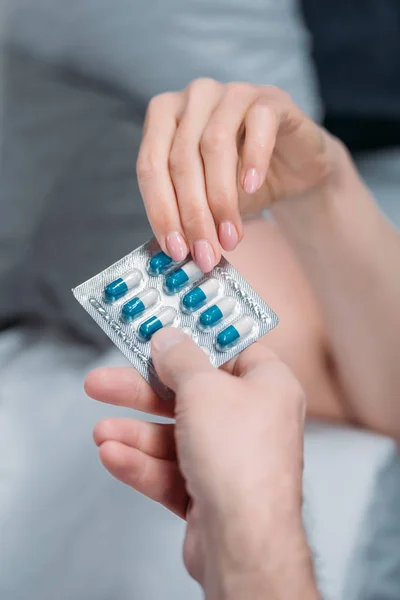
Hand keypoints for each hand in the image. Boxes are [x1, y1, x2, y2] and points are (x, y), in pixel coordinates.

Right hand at [85, 329, 317, 597]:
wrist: (244, 543)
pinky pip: (171, 470)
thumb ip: (181, 360)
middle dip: (143, 391)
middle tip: (104, 380)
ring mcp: (231, 458)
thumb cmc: (240, 457)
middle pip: (190, 395)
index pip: (231, 351)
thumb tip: (168, 339)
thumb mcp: (203, 389)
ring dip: (136, 433)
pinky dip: (143, 464)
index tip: (165, 329)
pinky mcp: (211, 492)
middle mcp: (252, 421)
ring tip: (102, 430)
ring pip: (174, 435)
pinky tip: (113, 456)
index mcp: (267, 387)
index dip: (197, 339)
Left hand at [137, 78, 338, 271]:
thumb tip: (175, 249)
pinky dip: (254, 159)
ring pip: (215, 144)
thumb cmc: (242, 182)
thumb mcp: (207, 201)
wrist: (294, 168)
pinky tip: (251, 188)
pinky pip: (258, 124)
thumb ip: (187, 215)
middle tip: (205, 252)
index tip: (175, 249)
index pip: (150, 166)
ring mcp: (231, 93)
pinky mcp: (270, 99)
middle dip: (194, 215)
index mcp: (164, 118)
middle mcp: (193, 98)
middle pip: (181, 160)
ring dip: (221, 199)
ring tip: (230, 236)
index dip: (161, 212)